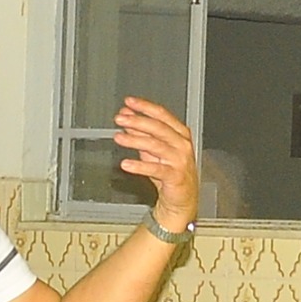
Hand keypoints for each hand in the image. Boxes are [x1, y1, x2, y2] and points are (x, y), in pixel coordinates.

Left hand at [110, 97, 197, 232]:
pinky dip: (139, 166)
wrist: (181, 199)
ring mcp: (180, 160)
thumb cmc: (169, 173)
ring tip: (118, 138)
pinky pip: (155, 169)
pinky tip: (125, 164)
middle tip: (120, 119)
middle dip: (137, 121)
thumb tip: (126, 116)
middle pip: (158, 128)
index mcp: (179, 133)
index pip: (161, 115)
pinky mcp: (175, 176)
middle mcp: (182, 144)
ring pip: (155, 145)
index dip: (144, 107)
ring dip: (134, 140)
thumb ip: (141, 133)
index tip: (128, 102)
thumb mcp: (153, 150)